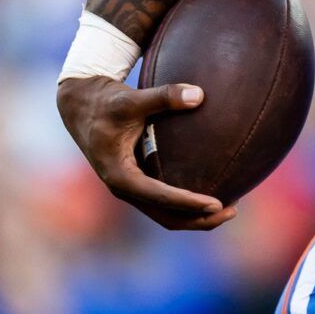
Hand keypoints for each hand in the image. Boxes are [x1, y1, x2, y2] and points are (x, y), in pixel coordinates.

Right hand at [56, 76, 235, 229]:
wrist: (82, 106)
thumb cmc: (106, 102)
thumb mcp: (131, 99)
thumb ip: (164, 96)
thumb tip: (199, 94)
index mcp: (119, 175)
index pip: (158, 197)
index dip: (188, 202)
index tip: (217, 203)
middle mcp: (124, 189)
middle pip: (165, 217)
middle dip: (199, 219)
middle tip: (231, 211)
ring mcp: (131, 189)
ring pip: (166, 215)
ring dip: (196, 217)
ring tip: (231, 208)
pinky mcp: (138, 184)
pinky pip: (165, 204)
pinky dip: (188, 205)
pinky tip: (214, 192)